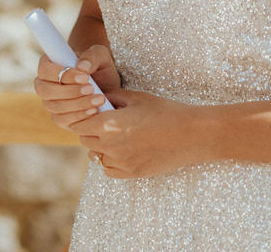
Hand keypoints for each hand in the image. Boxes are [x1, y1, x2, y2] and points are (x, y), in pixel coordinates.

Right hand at [33, 45, 119, 130]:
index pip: (45, 69)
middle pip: (45, 91)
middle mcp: (43, 84)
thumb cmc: (98, 67)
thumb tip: (82, 67)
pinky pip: (62, 120)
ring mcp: (49, 103)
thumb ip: (92, 57)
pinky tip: (94, 110)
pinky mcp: (58, 118)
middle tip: (91, 89)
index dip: (63, 74)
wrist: (106, 86)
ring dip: (78, 104)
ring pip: (55, 107)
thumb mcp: (100, 56)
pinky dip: (79, 116)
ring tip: (99, 99)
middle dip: (70, 91)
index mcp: (48, 65)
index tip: (85, 77)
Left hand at [77, 87, 205, 178]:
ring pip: (96, 156)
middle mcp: (111, 145)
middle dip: (90, 131)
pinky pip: (109, 170)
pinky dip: (111, 161)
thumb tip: (98, 98)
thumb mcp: (136, 98)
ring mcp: (121, 162)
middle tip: (102, 124)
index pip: (79, 124)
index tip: (89, 115)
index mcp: (109, 124)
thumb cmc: (165, 112)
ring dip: (100, 147)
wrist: (191, 134)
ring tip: (116, 137)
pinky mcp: (131, 173)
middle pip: (85, 140)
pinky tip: (123, 150)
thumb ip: (113, 97)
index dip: (82, 118)